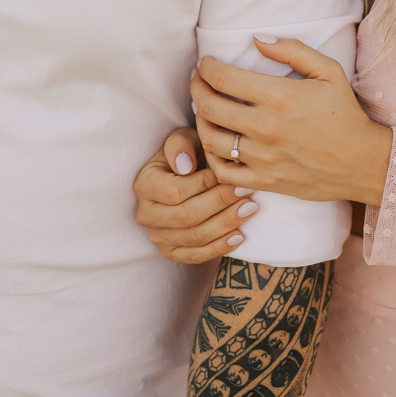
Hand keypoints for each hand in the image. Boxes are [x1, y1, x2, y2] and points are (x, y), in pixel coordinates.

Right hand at [133, 127, 259, 263]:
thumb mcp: (183, 140)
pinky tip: (240, 236)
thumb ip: (180, 144)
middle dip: (220, 204)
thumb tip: (185, 166)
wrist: (185, 179)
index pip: (176, 191)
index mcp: (145, 185)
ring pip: (194, 237)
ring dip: (225, 224)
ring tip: (250, 208)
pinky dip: (219, 248)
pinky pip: (196, 256)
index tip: (230, 175)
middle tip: (247, 192)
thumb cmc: (187, 155)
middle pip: (186, 216)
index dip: (205, 185)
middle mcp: (147, 214)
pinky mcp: (171, 252)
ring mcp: (158, 236)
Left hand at [192, 38, 392, 205]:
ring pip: (210, 139)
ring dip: (200, 121)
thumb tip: (256, 40)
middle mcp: (266, 127)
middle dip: (196, 89)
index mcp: (278, 96)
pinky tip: (216, 142)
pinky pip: (223, 172)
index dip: (205, 67)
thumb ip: (291, 50)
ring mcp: (263, 158)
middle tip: (197, 82)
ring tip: (204, 110)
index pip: (221, 78)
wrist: (363, 162)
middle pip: (208, 107)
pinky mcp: (265, 181)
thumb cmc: (344, 113)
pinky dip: (211, 157)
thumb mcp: (328, 71)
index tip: (206, 64)